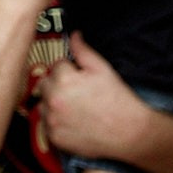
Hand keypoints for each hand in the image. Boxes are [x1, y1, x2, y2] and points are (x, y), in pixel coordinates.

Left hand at [38, 33, 145, 161]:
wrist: (130, 133)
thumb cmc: (118, 100)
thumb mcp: (102, 69)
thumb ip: (83, 50)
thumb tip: (74, 35)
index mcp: (63, 80)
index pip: (57, 65)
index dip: (71, 70)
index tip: (82, 79)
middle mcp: (54, 99)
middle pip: (45, 83)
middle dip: (58, 84)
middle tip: (78, 93)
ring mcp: (52, 120)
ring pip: (42, 103)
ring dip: (53, 103)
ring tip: (75, 108)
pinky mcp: (54, 138)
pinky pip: (46, 124)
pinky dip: (55, 122)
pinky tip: (72, 122)